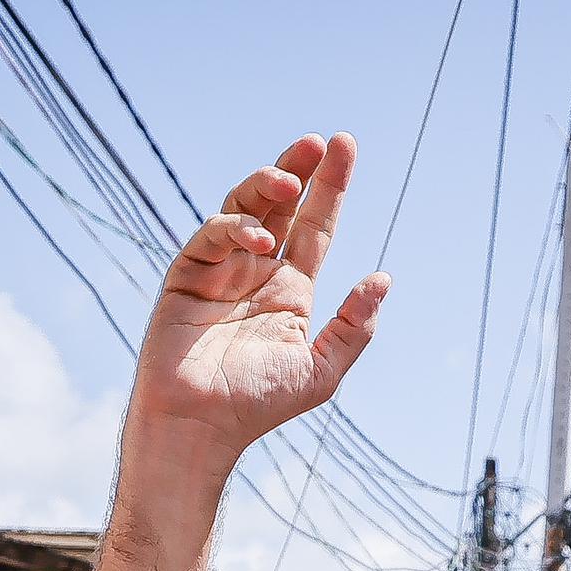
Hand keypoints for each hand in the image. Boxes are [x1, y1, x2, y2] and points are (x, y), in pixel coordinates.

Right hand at [129, 133, 390, 467]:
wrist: (200, 426)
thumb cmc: (257, 406)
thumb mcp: (320, 370)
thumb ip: (352, 327)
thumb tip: (382, 278)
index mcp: (291, 289)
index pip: (315, 225)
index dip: (330, 187)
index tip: (345, 145)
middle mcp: (256, 271)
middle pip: (280, 204)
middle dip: (298, 169)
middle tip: (319, 144)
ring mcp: (221, 269)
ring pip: (243, 207)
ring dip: (266, 186)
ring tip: (289, 183)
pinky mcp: (188, 274)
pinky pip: (212, 236)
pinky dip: (236, 229)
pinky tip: (261, 243)